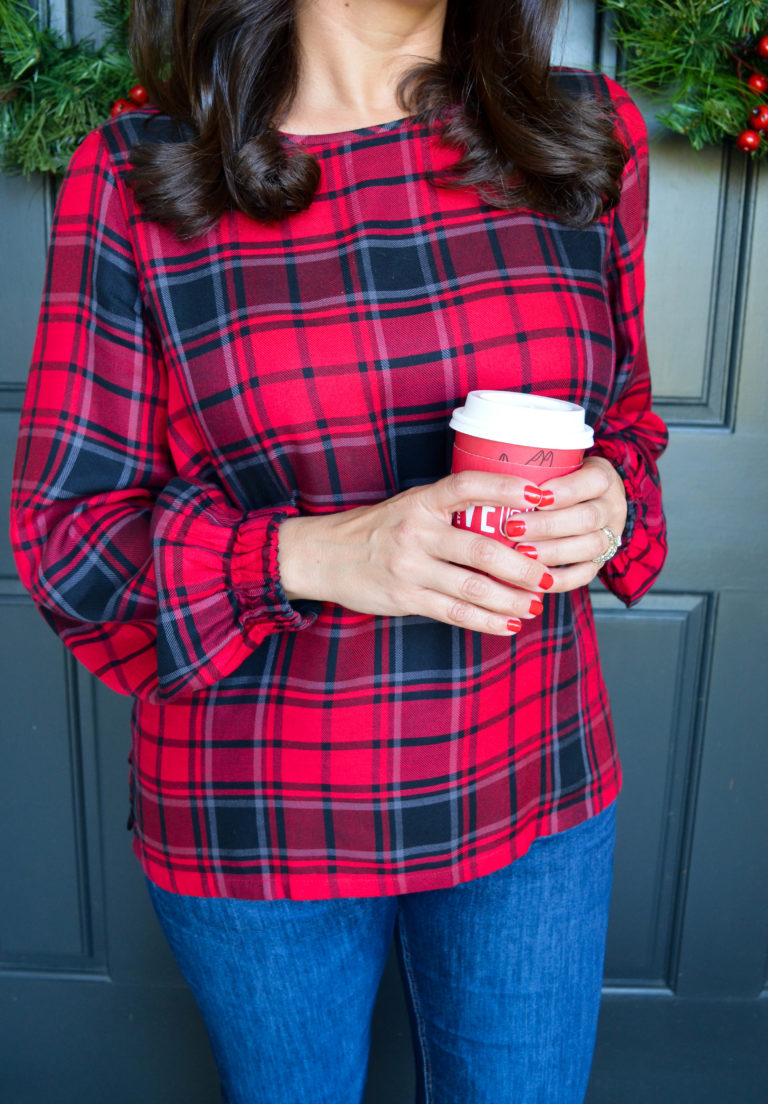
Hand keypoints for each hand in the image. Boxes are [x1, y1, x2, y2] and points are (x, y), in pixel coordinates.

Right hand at [277, 471, 555, 635]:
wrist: (322, 555)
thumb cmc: (377, 529)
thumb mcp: (410, 506)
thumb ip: (450, 511)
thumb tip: (510, 519)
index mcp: (422, 500)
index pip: (469, 486)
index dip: (507, 488)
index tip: (541, 494)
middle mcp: (416, 530)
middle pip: (482, 548)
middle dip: (523, 565)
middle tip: (549, 574)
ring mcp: (409, 566)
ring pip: (472, 586)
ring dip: (511, 598)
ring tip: (535, 603)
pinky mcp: (404, 597)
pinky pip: (454, 612)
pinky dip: (486, 620)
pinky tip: (509, 623)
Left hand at [511, 457, 626, 592]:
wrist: (590, 501)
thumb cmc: (563, 480)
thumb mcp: (559, 465)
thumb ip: (536, 470)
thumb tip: (497, 478)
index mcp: (604, 478)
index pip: (594, 480)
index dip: (565, 491)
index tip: (534, 496)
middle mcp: (612, 508)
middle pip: (588, 518)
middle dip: (548, 525)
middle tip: (512, 528)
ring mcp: (610, 536)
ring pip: (591, 547)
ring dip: (553, 552)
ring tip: (521, 553)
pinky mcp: (600, 562)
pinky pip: (585, 575)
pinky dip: (560, 579)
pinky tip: (536, 578)